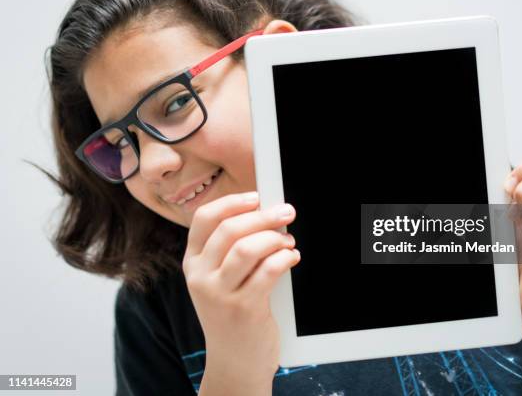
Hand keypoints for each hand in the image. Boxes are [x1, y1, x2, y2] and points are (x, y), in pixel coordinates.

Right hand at [182, 192, 299, 389]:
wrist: (235, 360)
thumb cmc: (233, 310)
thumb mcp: (220, 279)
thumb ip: (233, 248)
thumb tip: (265, 212)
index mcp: (193, 262)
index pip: (204, 219)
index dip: (232, 202)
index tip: (256, 197)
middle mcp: (201, 277)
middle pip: (229, 230)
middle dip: (262, 216)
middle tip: (286, 212)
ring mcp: (220, 294)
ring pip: (247, 249)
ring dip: (275, 238)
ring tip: (288, 241)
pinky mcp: (243, 309)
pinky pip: (268, 271)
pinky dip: (285, 258)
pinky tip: (292, 257)